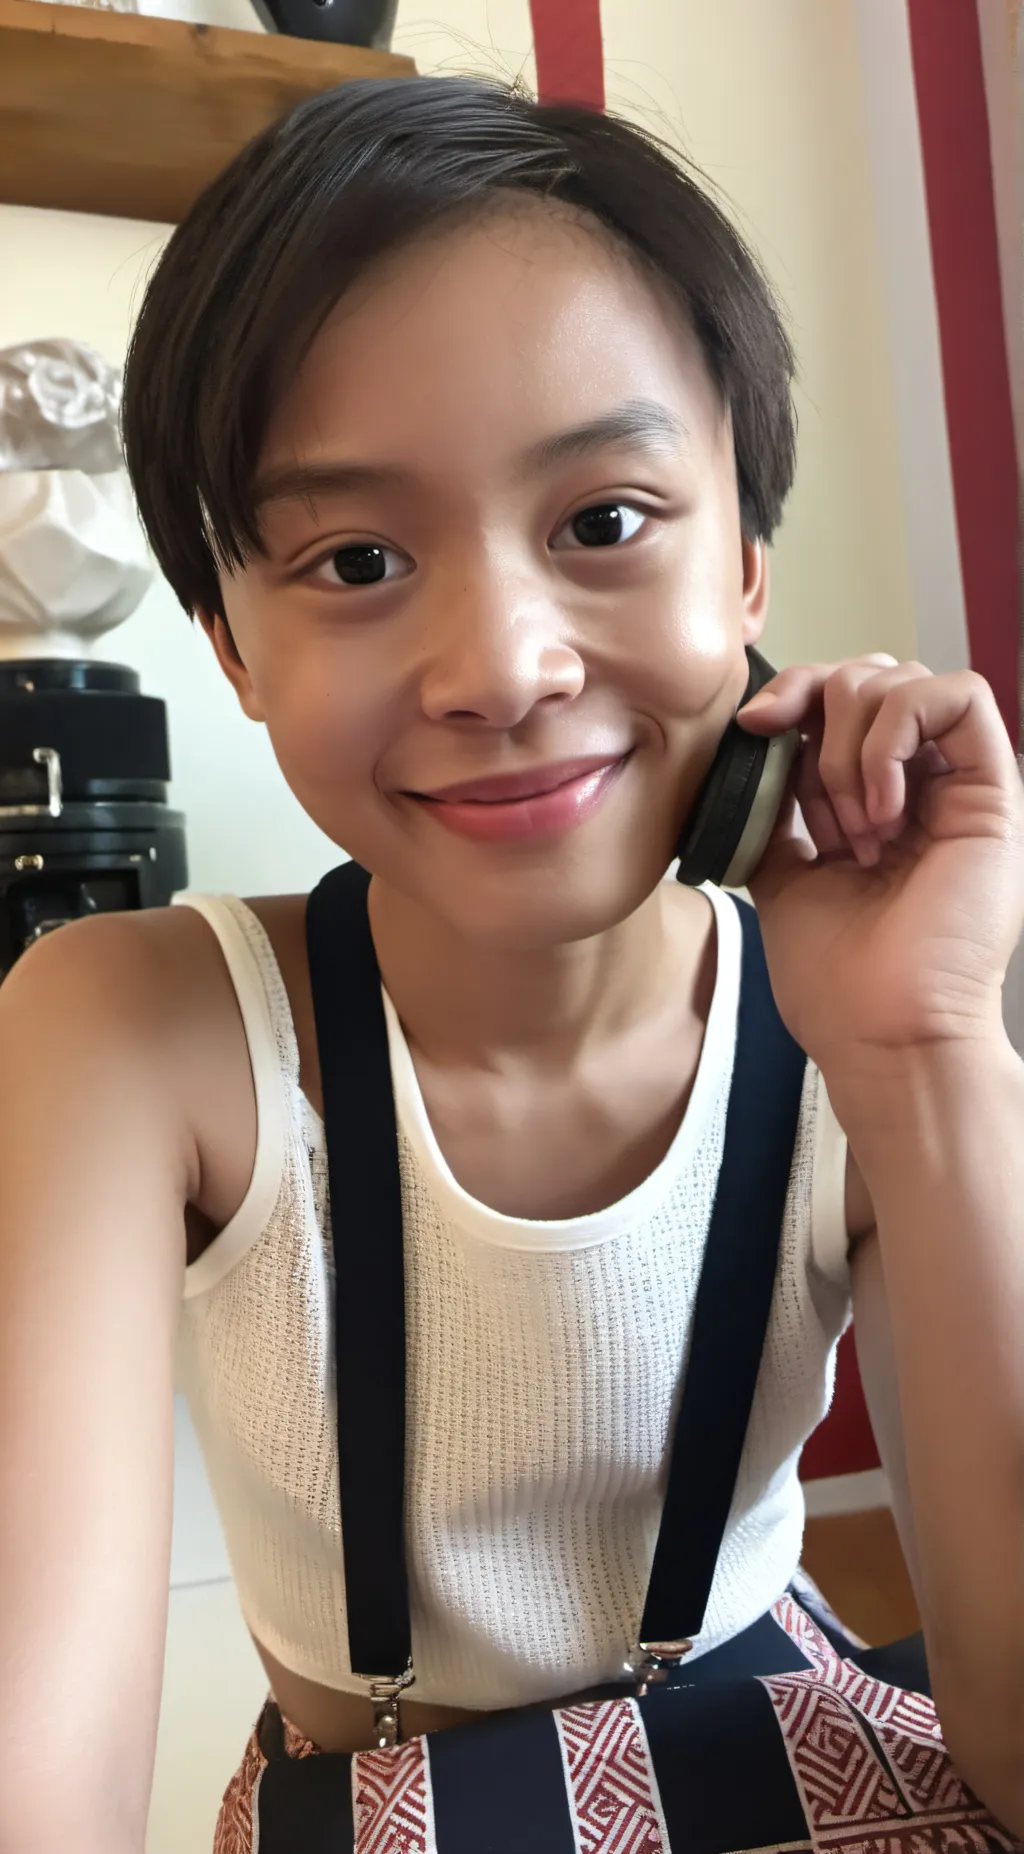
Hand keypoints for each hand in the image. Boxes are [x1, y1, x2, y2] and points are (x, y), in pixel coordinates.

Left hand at [737, 656, 1023, 1063]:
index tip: (753, 728)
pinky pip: (961, 697)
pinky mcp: (993, 791)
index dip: (792, 694)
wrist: (880, 1032)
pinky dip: (901, 731)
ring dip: (856, 739)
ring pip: (909, 677)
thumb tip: (757, 744)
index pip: (836, 701)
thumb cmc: (837, 980)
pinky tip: (882, 804)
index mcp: (870, 800)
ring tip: (854, 823)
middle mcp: (917, 785)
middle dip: (820, 706)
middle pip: (871, 674)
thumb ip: (775, 806)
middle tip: (810, 797)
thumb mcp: (781, 872)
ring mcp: (956, 786)